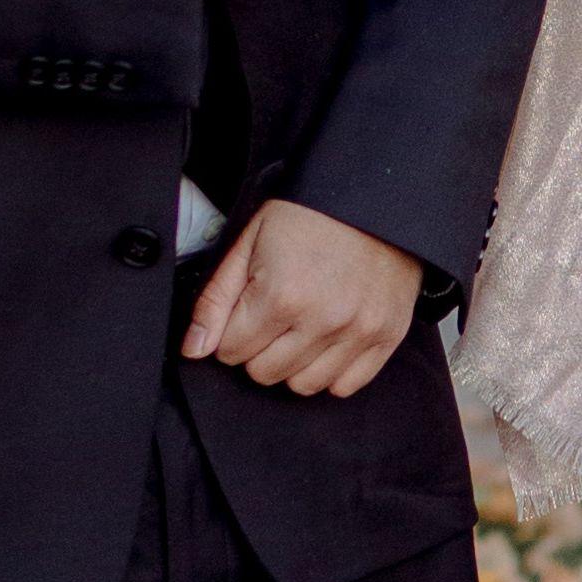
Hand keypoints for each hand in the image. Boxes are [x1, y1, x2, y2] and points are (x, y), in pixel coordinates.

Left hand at [180, 198, 424, 397]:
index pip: (231, 352)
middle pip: (264, 373)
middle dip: (258, 350)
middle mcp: (322, 320)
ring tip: (299, 329)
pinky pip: (346, 385)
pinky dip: (330, 371)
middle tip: (272, 317)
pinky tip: (326, 342)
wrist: (372, 195)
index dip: (231, 332)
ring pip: (304, 386)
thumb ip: (215, 301)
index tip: (246, 310)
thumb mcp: (249, 244)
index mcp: (281, 296)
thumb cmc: (306, 216)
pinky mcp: (387, 336)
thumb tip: (194, 350)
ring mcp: (358, 331)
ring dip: (293, 364)